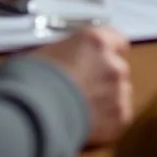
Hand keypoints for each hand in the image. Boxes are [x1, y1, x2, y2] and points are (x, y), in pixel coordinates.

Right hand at [33, 27, 131, 145]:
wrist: (38, 112)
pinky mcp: (120, 115)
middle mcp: (112, 62)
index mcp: (96, 40)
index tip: (105, 56)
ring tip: (83, 105)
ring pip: (119, 92)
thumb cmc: (37, 81)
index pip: (116, 38)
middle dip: (104, 76)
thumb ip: (71, 51)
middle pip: (117, 67)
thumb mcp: (51, 52)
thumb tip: (67, 56)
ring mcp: (118, 89)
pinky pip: (120, 114)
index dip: (109, 49)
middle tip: (84, 85)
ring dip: (107, 97)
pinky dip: (108, 118)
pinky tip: (88, 118)